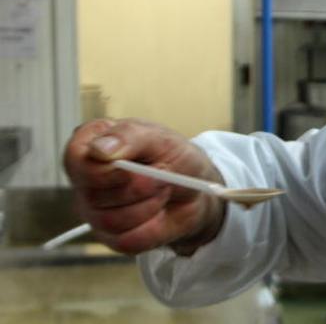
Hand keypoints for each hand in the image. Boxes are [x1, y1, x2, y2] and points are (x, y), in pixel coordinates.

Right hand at [63, 118, 225, 255]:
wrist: (198, 190)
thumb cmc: (174, 157)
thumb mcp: (161, 138)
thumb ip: (129, 137)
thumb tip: (99, 149)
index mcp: (89, 145)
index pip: (75, 160)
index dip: (105, 170)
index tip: (133, 167)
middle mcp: (84, 180)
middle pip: (95, 195)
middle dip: (141, 187)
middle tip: (165, 174)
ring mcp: (93, 211)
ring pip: (111, 220)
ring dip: (150, 205)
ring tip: (163, 192)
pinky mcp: (110, 237)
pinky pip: (126, 240)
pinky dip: (153, 227)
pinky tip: (159, 213)